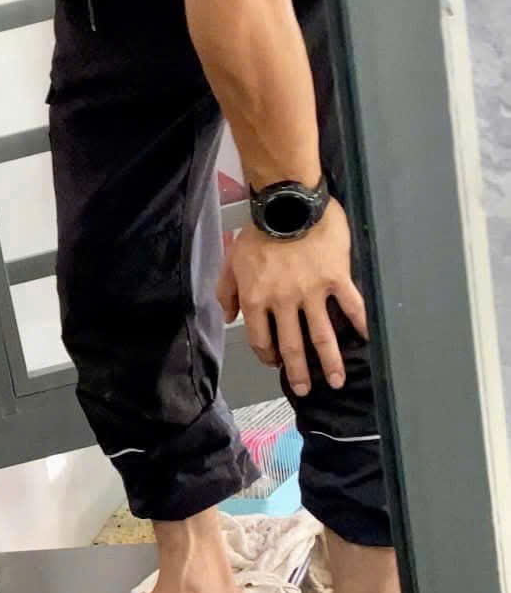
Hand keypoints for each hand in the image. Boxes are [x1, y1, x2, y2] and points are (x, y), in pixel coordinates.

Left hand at [216, 198, 368, 395]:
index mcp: (257, 299)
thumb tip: (231, 317)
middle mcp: (284, 303)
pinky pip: (351, 306)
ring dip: (330, 362)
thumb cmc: (258, 230)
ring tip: (336, 381)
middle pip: (292, 346)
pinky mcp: (336, 279)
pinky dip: (360, 324)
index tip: (274, 363)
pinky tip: (367, 339)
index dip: (267, 355)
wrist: (288, 203)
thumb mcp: (232, 261)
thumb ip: (227, 292)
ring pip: (322, 335)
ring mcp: (312, 292)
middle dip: (298, 371)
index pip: (261, 339)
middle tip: (305, 389)